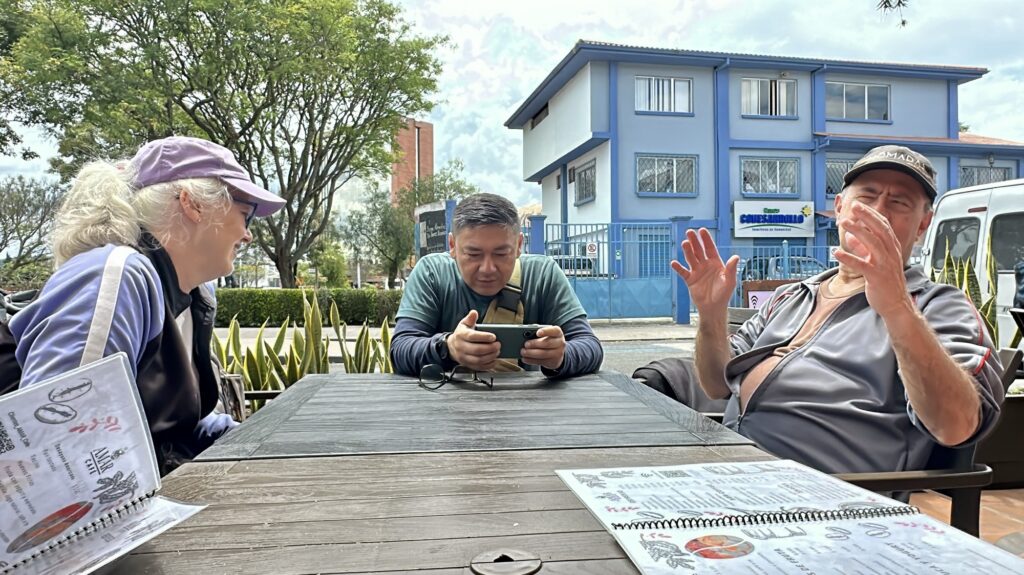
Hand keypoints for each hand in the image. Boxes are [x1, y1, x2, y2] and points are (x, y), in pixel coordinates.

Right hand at [447, 310, 499, 371]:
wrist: (451, 346)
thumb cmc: (461, 335)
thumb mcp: (464, 324)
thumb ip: (470, 318)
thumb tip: (474, 313)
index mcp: (461, 336)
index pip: (472, 337)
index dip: (484, 337)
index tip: (493, 337)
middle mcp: (461, 347)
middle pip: (476, 350)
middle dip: (489, 348)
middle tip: (498, 345)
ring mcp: (463, 357)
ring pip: (478, 360)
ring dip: (490, 356)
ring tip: (497, 351)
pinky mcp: (467, 365)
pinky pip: (478, 367)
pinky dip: (487, 365)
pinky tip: (494, 360)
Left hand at [521, 325, 565, 370]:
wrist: (557, 352)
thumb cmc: (548, 340)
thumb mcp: (546, 334)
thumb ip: (538, 333)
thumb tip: (526, 336)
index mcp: (558, 333)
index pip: (554, 330)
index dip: (546, 331)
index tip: (537, 332)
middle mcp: (560, 343)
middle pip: (547, 343)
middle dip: (535, 344)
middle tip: (526, 344)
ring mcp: (558, 353)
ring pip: (543, 354)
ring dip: (531, 353)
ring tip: (523, 352)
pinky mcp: (553, 362)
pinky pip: (541, 361)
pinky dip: (531, 360)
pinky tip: (525, 358)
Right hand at [670, 228, 738, 313]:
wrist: (713, 308)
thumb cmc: (723, 294)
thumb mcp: (729, 281)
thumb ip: (731, 269)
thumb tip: (736, 257)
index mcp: (716, 263)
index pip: (710, 248)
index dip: (706, 239)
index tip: (701, 230)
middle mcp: (705, 265)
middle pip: (699, 250)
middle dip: (694, 241)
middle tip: (689, 232)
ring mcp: (697, 272)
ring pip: (691, 258)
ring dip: (687, 251)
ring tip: (684, 243)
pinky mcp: (690, 280)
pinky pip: (683, 272)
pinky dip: (678, 268)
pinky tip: (674, 263)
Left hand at [833, 202, 911, 317]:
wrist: (895, 304)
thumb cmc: (886, 282)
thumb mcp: (876, 262)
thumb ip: (864, 249)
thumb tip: (851, 238)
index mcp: (892, 249)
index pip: (884, 226)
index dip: (871, 214)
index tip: (859, 206)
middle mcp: (891, 254)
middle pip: (880, 230)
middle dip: (867, 216)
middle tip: (853, 206)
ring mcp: (885, 265)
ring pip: (873, 243)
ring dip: (858, 231)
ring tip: (844, 223)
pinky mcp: (876, 277)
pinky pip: (861, 265)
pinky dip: (849, 257)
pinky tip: (836, 252)